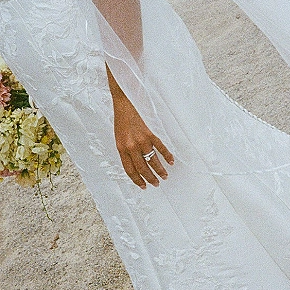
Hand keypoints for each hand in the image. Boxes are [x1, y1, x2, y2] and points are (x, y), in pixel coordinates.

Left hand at [107, 67, 173, 188]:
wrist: (124, 103)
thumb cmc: (121, 120)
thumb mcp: (119, 137)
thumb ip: (126, 150)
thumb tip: (135, 163)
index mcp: (121, 149)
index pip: (130, 170)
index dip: (137, 180)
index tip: (143, 186)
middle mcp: (131, 147)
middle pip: (142, 168)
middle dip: (150, 178)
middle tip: (156, 184)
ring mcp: (141, 140)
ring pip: (152, 161)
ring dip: (159, 170)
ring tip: (164, 176)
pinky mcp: (150, 133)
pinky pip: (161, 148)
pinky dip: (167, 156)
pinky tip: (171, 161)